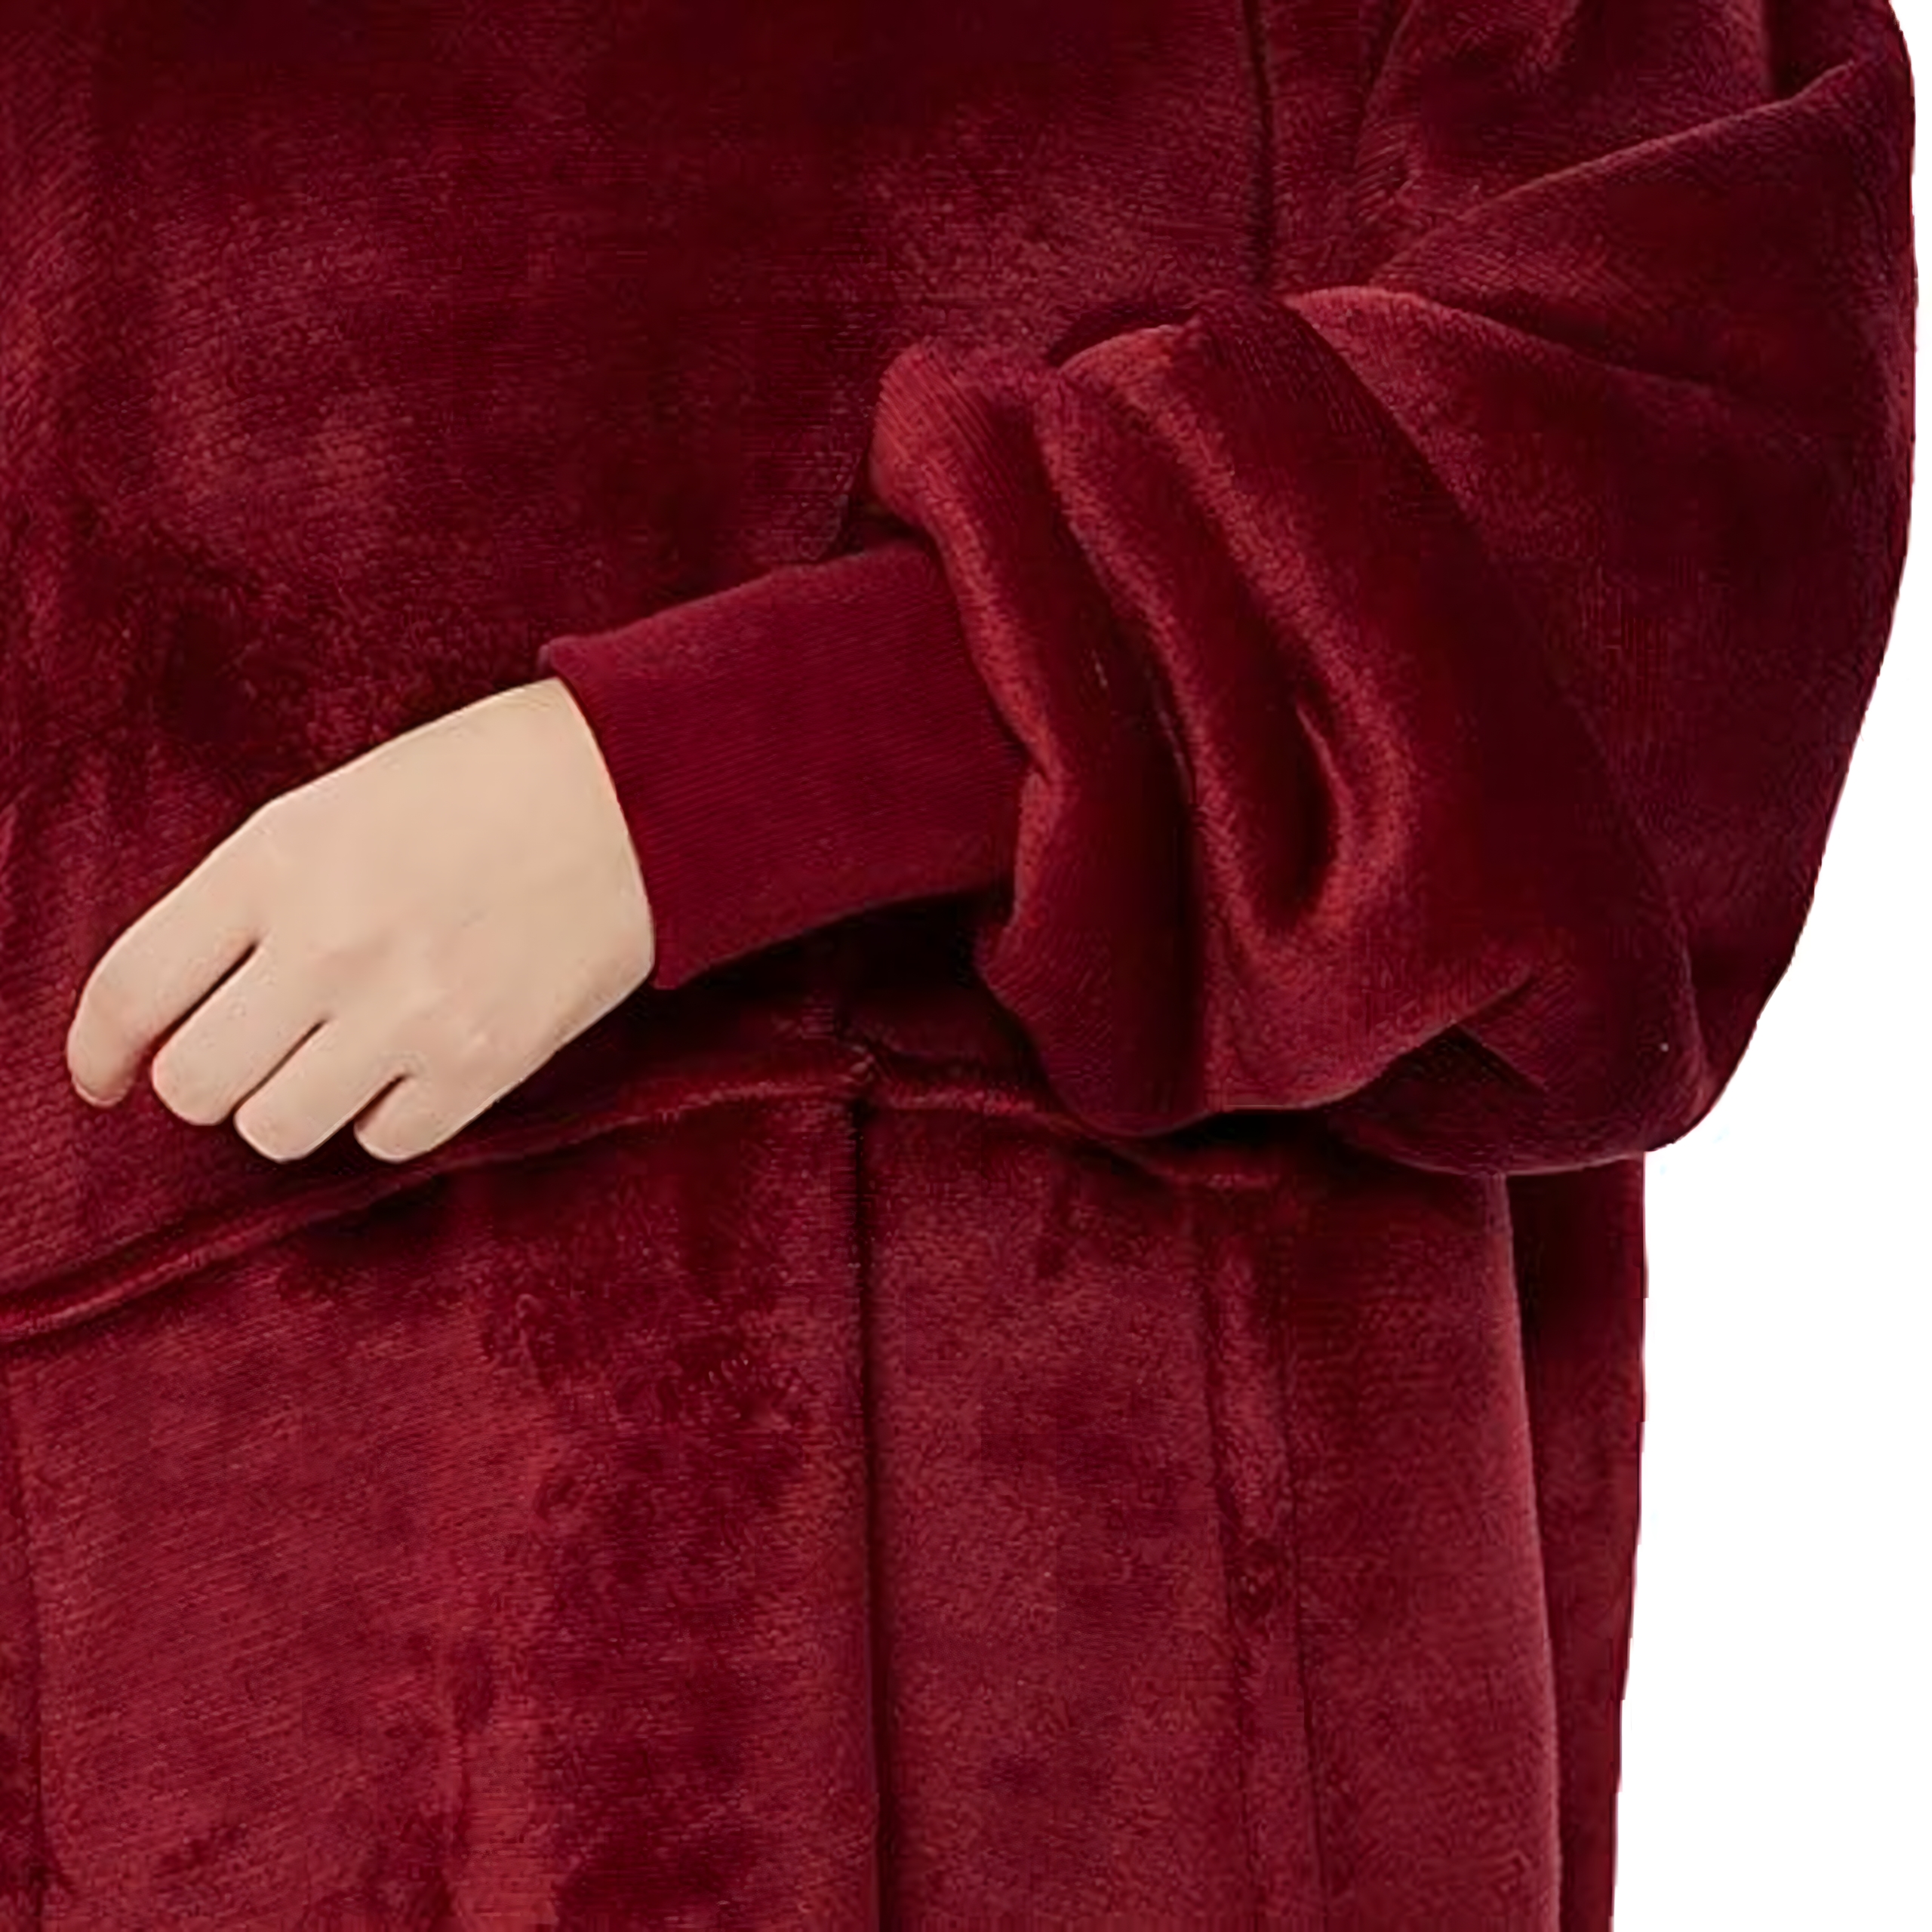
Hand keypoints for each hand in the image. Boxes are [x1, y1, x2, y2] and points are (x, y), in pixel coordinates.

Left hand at [65, 678, 657, 1164]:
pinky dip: (383, 1115)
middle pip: (196, 1083)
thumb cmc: (483, 785)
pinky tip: (412, 1063)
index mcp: (278, 860)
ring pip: (277, 1130)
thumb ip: (251, 897)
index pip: (134, 989)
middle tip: (249, 1051)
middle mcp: (331, 945)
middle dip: (209, 1076)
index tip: (105, 1077)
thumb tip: (187, 1002)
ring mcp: (410, 1014)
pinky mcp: (484, 1065)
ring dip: (291, 1103)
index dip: (99, 1050)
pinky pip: (383, 1141)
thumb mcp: (336, 806)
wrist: (635, 794)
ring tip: (335, 1058)